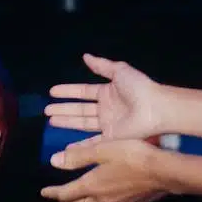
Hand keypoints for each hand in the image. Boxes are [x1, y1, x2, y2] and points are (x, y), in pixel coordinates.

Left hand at [41, 137, 167, 201]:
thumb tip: (54, 162)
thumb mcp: (103, 149)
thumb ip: (78, 156)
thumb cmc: (132, 155)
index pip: (66, 193)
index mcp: (92, 186)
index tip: (44, 192)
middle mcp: (102, 200)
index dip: (53, 193)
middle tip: (61, 197)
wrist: (164, 172)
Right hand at [45, 54, 166, 140]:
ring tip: (51, 121)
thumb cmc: (139, 88)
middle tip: (46, 110)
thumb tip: (85, 56)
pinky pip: (92, 142)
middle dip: (63, 109)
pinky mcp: (111, 138)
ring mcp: (108, 124)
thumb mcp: (120, 71)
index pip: (83, 92)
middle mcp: (105, 108)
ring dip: (66, 122)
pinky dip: (80, 145)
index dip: (68, 91)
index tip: (52, 92)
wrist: (155, 107)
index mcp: (107, 92)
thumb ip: (102, 65)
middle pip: (80, 109)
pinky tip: (66, 146)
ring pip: (82, 123)